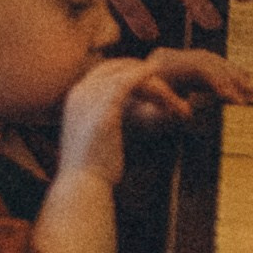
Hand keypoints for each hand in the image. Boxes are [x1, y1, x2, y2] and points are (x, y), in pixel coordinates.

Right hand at [59, 45, 252, 186]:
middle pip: (116, 67)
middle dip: (145, 75)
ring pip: (130, 74)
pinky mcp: (106, 105)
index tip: (152, 88)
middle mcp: (79, 92)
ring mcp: (91, 96)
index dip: (128, 75)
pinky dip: (155, 86)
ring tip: (178, 105)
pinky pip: (133, 82)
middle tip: (170, 93)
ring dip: (158, 87)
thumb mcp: (94, 141)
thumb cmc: (92, 171)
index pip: (103, 72)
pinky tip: (171, 97)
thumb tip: (116, 129)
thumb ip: (103, 126)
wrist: (83, 186)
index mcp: (74, 98)